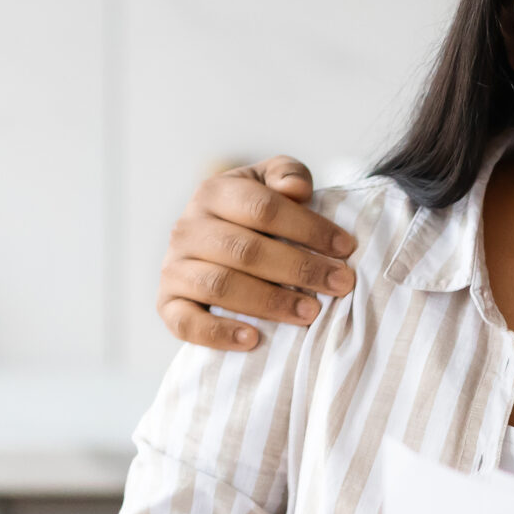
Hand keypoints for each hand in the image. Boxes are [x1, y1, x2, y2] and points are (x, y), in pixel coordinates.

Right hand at [159, 156, 358, 350]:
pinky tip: (253, 339)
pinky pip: (186, 323)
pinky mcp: (167, 304)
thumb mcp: (271, 183)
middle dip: (300, 268)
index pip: (263, 208)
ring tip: (311, 313)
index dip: (308, 228)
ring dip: (270, 302)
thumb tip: (295, 189)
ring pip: (220, 286)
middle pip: (246, 250)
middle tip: (340, 284)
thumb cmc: (255, 214)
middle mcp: (187, 228)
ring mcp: (173, 267)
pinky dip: (218, 333)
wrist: (213, 244)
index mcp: (214, 193)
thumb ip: (287, 175)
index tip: (346, 247)